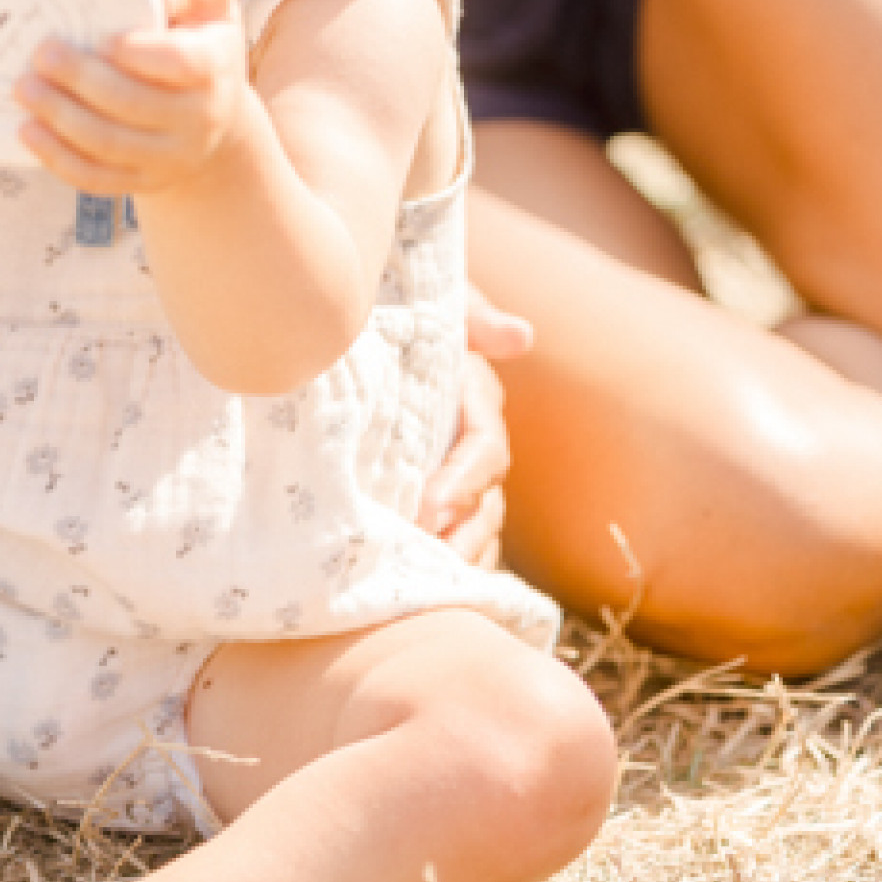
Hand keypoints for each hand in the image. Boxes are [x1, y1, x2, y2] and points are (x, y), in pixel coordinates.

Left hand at [16, 0, 248, 197]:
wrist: (218, 122)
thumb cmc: (202, 46)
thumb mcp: (216, 8)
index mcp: (215, 67)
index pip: (181, 63)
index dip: (139, 53)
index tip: (101, 38)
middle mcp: (199, 118)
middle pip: (133, 105)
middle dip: (81, 81)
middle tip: (40, 54)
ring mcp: (170, 157)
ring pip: (109, 145)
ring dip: (60, 118)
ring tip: (22, 87)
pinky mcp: (144, 181)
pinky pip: (96, 178)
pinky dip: (58, 158)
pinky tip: (27, 131)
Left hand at [418, 285, 531, 565]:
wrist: (362, 300)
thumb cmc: (402, 288)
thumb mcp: (439, 294)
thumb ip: (472, 314)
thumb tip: (519, 336)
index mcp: (473, 398)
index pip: (483, 451)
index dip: (462, 483)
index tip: (429, 509)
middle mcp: (468, 440)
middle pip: (483, 505)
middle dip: (462, 541)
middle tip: (430, 572)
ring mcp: (448, 466)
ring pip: (469, 527)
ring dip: (453, 561)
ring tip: (424, 592)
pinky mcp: (421, 485)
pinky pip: (441, 534)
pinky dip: (435, 562)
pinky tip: (411, 591)